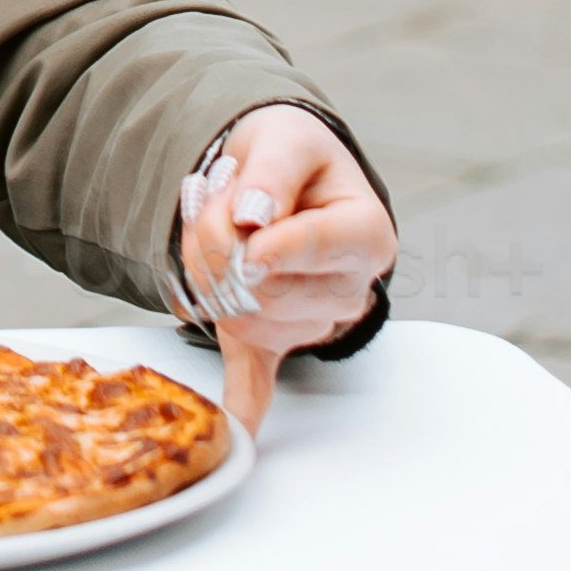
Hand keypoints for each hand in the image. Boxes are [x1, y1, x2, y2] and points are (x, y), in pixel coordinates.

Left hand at [178, 106, 392, 440]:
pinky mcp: (272, 340)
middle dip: (221, 238)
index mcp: (365, 234)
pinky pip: (258, 381)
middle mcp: (348, 289)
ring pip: (240, 313)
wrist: (285, 175)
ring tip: (218, 225)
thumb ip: (273, 173)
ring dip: (206, 268)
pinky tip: (238, 432)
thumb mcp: (287, 138)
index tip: (248, 230)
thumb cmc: (293, 156)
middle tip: (218, 197)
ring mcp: (311, 322)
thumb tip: (254, 215)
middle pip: (266, 285)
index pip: (320, 247)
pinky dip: (244, 405)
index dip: (276, 241)